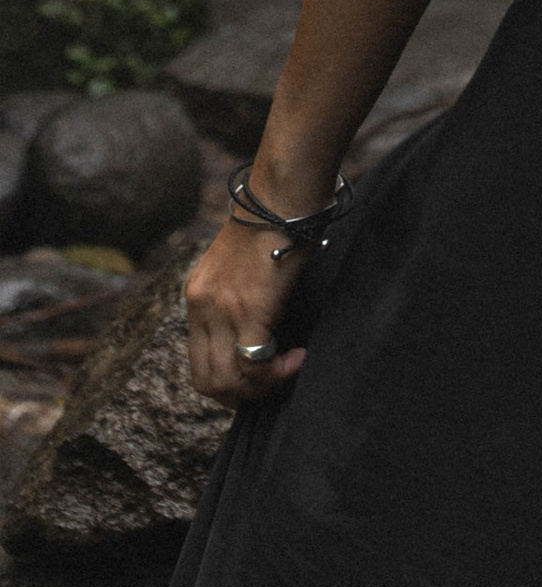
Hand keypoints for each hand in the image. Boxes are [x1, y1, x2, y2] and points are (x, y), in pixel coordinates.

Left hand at [184, 214, 310, 403]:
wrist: (282, 193)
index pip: (199, 361)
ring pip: (228, 381)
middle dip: (242, 393)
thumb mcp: (241, 262)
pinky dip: (279, 371)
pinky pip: (255, 365)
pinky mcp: (247, 310)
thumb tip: (262, 329)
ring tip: (290, 366)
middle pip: (207, 381)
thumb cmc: (275, 219)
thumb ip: (238, 294)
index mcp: (197, 295)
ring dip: (263, 385)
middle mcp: (200, 306)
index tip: (258, 375)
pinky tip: (299, 357)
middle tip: (273, 382)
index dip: (228, 382)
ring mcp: (220, 310)